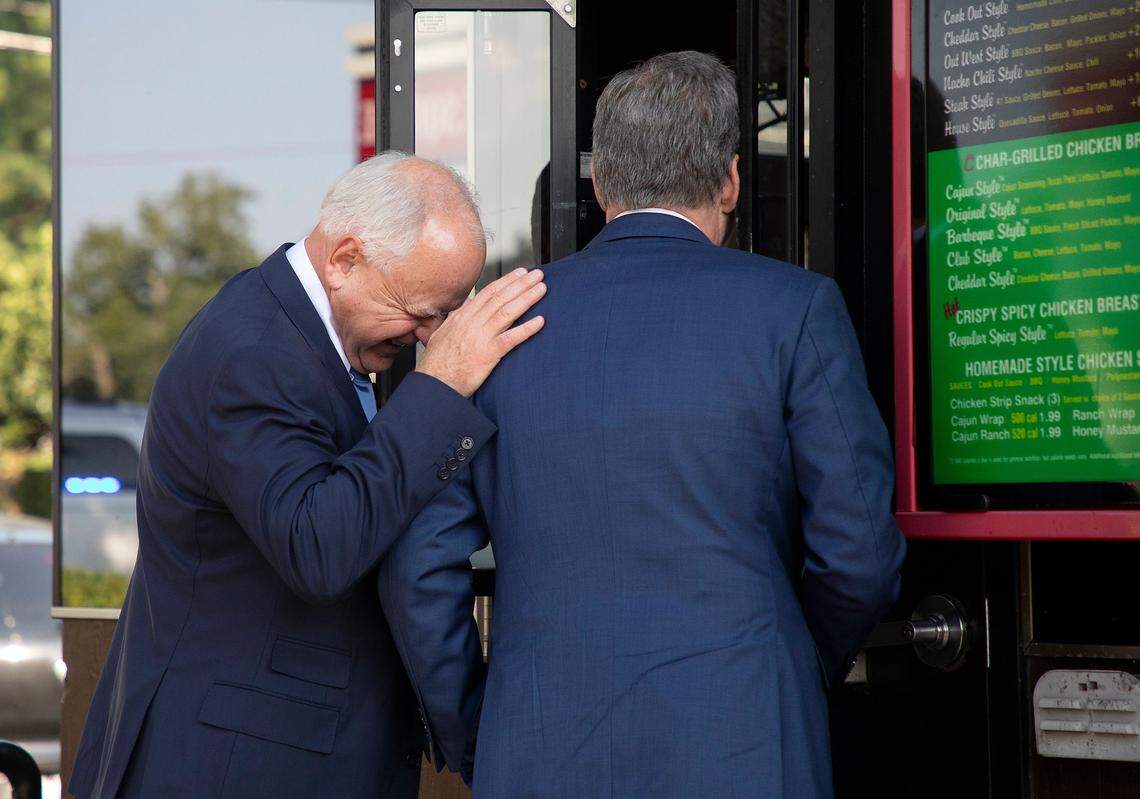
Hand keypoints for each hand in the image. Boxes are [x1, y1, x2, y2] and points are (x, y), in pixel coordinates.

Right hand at [416, 268, 545, 396]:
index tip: (521, 273)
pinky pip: (511, 338)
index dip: (507, 281)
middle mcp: (472, 323)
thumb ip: (456, 317)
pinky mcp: (488, 354)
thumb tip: (466, 304)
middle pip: (501, 298)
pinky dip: (526, 329)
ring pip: (507, 312)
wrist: (433, 384)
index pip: (488, 293)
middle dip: (521, 284)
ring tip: (541, 289)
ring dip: (526, 298)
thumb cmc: (437, 363)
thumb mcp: (442, 333)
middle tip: (537, 274)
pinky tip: (540, 321)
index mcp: (462, 317)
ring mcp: (480, 338)